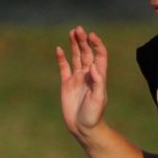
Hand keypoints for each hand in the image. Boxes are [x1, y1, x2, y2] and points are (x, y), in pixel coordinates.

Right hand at [57, 26, 109, 141]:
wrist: (82, 128)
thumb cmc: (93, 115)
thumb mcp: (99, 99)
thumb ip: (98, 82)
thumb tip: (93, 66)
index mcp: (98, 76)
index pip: (99, 55)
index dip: (96, 44)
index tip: (91, 36)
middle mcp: (88, 74)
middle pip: (86, 53)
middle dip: (83, 41)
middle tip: (78, 29)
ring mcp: (77, 78)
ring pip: (76, 57)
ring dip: (74, 45)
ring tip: (72, 32)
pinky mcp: (66, 84)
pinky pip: (64, 68)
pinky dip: (61, 58)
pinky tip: (59, 49)